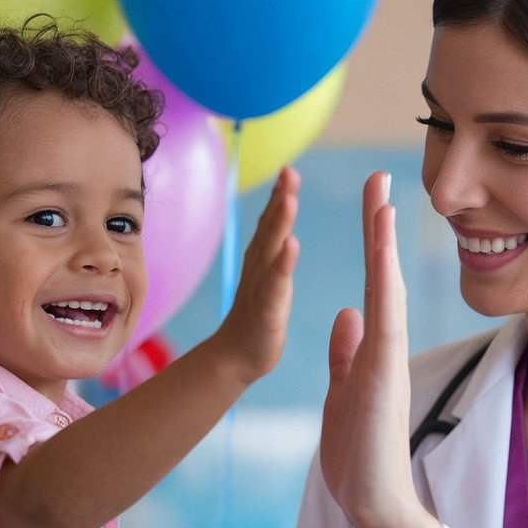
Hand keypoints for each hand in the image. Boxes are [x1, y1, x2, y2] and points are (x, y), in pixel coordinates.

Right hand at [214, 166, 299, 385]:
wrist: (236, 358)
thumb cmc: (258, 320)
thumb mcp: (269, 280)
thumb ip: (274, 254)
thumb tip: (281, 232)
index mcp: (264, 260)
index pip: (272, 222)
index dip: (280, 195)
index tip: (290, 170)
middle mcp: (259, 267)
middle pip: (270, 227)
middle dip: (280, 197)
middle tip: (289, 170)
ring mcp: (261, 286)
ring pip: (271, 249)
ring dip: (280, 222)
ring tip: (290, 197)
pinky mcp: (268, 308)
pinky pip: (276, 282)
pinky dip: (283, 263)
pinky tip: (292, 244)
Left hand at [320, 171, 442, 527]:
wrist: (375, 504)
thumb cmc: (361, 452)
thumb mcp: (345, 389)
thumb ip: (346, 351)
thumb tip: (346, 311)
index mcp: (374, 348)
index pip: (372, 283)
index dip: (372, 241)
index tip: (373, 201)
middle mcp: (386, 347)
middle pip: (384, 276)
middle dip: (380, 227)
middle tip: (380, 177)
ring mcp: (389, 362)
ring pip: (388, 292)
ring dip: (383, 247)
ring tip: (381, 201)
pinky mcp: (384, 381)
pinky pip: (385, 326)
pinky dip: (383, 291)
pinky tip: (380, 260)